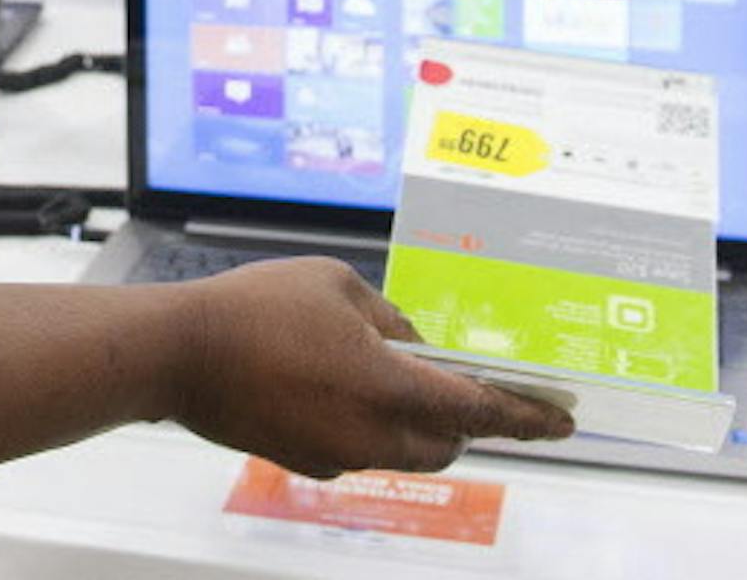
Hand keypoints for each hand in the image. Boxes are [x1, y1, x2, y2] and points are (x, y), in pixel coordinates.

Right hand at [173, 258, 573, 478]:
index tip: (565, 423)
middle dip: (463, 419)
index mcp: (390, 388)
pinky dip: (366, 422)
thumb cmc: (257, 307)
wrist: (181, 352)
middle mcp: (373, 435)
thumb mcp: (335, 284)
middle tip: (462, 383)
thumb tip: (409, 345)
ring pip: (404, 449)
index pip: (479, 411)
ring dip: (415, 421)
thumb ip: (387, 317)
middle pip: (447, 442)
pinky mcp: (306, 462)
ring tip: (389, 373)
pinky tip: (331, 381)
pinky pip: (358, 448)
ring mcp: (339, 455)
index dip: (528, 418)